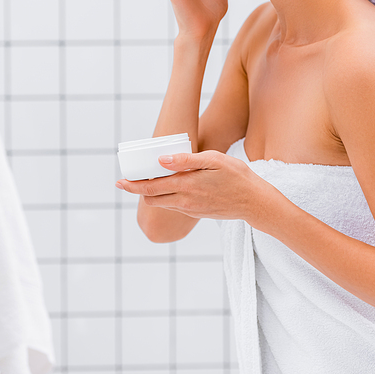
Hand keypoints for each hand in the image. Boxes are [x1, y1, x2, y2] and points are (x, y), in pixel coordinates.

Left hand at [115, 150, 272, 222]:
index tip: (119, 182)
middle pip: (152, 199)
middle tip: (130, 179)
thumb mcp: (214, 160)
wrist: (255, 203)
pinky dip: (167, 197)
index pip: (151, 189)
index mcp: (186, 186)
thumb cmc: (237, 176)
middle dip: (138, 191)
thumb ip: (186, 160)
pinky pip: (175, 206)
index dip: (132, 186)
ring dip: (152, 194)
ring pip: (162, 203)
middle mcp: (185, 202)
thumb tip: (161, 160)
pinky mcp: (197, 214)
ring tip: (150, 180)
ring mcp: (191, 210)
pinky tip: (172, 187)